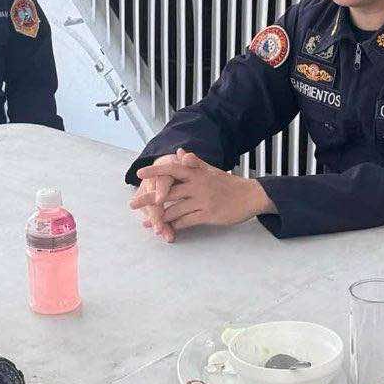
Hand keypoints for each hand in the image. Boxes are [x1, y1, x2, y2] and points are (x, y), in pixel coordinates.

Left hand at [132, 150, 273, 236]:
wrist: (250, 196)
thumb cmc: (228, 184)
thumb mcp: (211, 170)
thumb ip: (194, 162)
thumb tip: (179, 153)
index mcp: (196, 173)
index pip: (171, 169)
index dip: (155, 171)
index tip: (139, 174)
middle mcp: (197, 185)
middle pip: (166, 192)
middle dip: (148, 200)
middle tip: (132, 204)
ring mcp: (202, 201)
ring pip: (174, 210)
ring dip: (159, 218)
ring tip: (147, 223)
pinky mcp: (208, 215)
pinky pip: (186, 222)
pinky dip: (174, 227)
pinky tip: (166, 230)